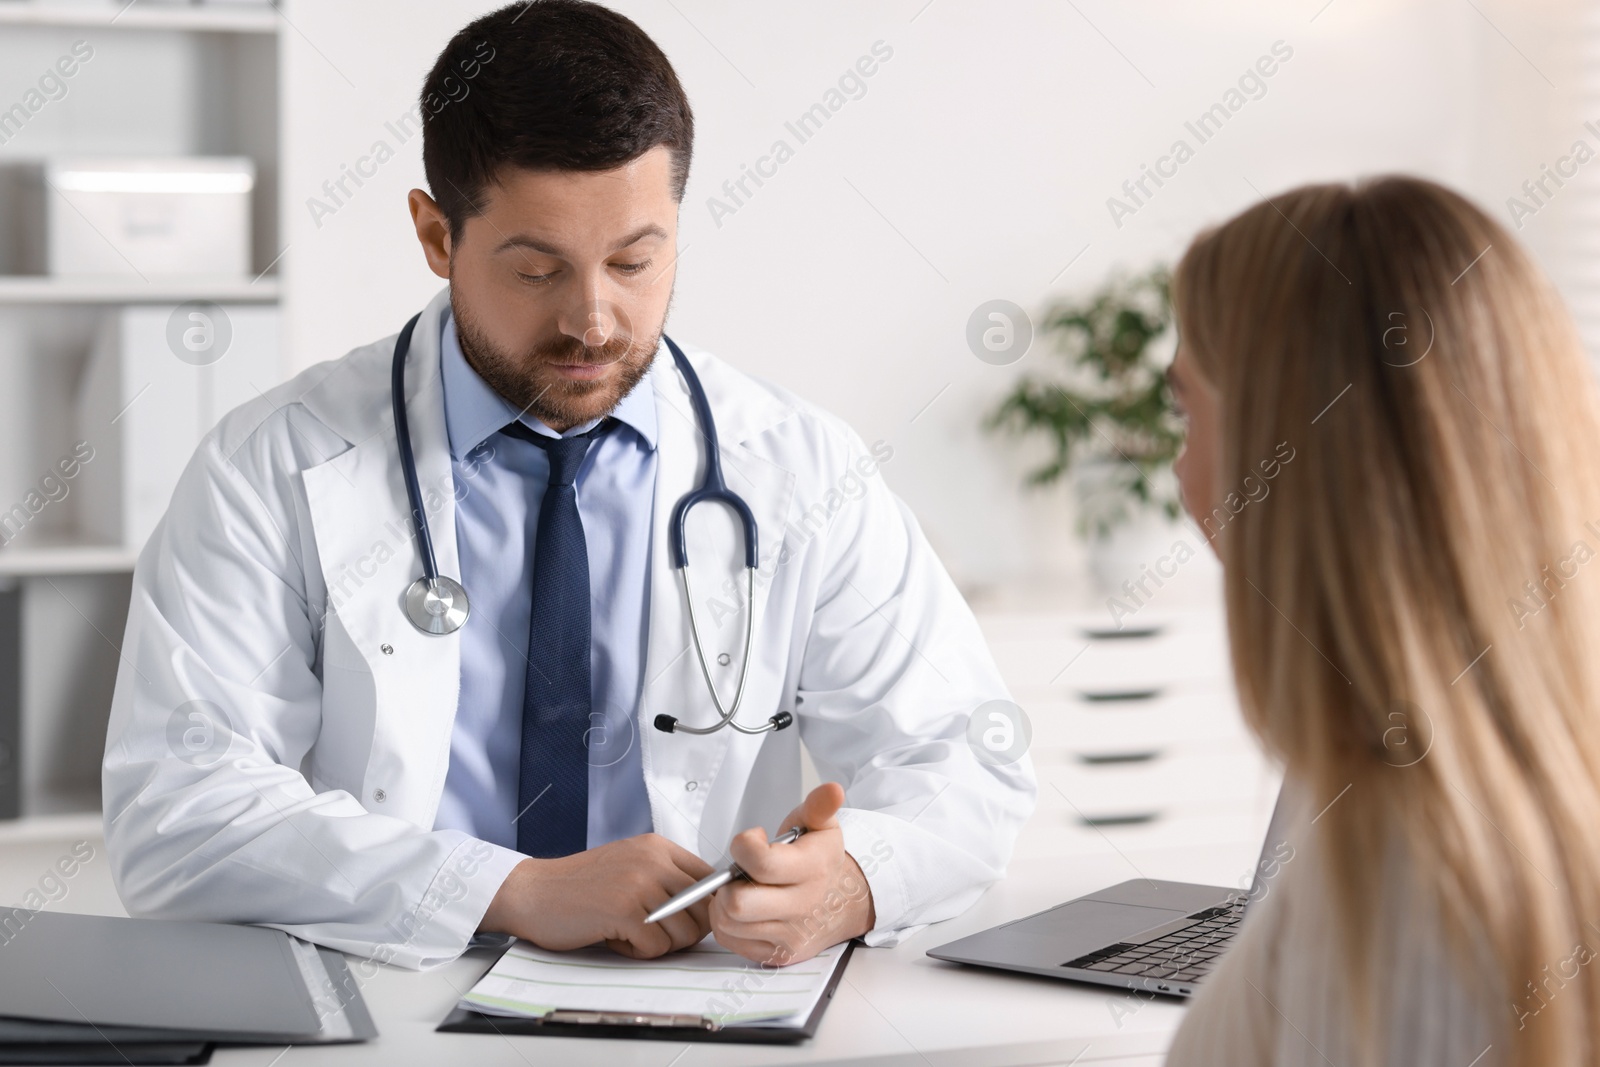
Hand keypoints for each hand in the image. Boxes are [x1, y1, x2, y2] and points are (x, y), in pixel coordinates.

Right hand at [480, 833, 714, 958]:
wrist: (532, 892)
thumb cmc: (579, 886)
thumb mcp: (630, 865)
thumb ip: (667, 878)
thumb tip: (708, 909)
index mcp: (658, 847)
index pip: (711, 881)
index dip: (702, 910)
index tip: (682, 920)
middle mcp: (653, 860)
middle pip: (704, 910)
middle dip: (684, 932)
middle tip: (653, 933)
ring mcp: (639, 883)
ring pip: (685, 933)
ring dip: (660, 945)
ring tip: (629, 932)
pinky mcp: (624, 910)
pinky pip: (657, 947)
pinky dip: (638, 952)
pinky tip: (615, 938)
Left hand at [710, 782, 875, 965]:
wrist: (845, 901)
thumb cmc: (821, 860)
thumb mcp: (822, 826)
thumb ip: (820, 805)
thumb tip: (833, 790)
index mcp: (813, 869)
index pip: (759, 863)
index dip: (744, 845)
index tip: (753, 839)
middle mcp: (802, 907)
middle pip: (738, 903)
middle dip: (728, 883)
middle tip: (741, 873)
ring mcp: (790, 935)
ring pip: (729, 923)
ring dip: (725, 903)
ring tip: (743, 889)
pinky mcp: (778, 955)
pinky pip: (731, 942)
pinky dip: (729, 924)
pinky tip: (746, 910)